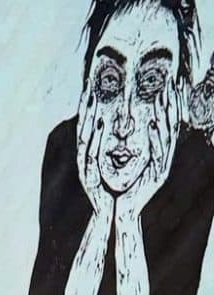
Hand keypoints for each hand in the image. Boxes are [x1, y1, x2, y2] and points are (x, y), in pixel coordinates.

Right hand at [76, 89, 113, 219]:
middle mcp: (85, 158)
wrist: (110, 215)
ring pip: (84, 136)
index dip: (90, 108)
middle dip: (86, 106)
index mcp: (91, 155)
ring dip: (87, 116)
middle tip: (89, 85)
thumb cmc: (114, 192)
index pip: (89, 128)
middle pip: (83, 127)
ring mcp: (84, 165)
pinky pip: (90, 151)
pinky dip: (94, 137)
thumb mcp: (113, 166)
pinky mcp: (88, 174)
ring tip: (91, 98)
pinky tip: (97, 123)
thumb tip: (116, 137)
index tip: (94, 88)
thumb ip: (112, 153)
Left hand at [116, 86, 179, 221]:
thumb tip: (128, 130)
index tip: (168, 85)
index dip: (168, 105)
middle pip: (170, 125)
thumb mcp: (127, 163)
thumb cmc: (122, 189)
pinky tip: (152, 123)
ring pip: (167, 135)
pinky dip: (155, 137)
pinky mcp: (156, 175)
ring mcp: (161, 165)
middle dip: (171, 104)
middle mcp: (162, 157)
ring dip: (165, 116)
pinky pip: (158, 152)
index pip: (164, 124)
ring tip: (164, 97)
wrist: (122, 211)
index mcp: (156, 153)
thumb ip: (131, 147)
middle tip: (172, 83)